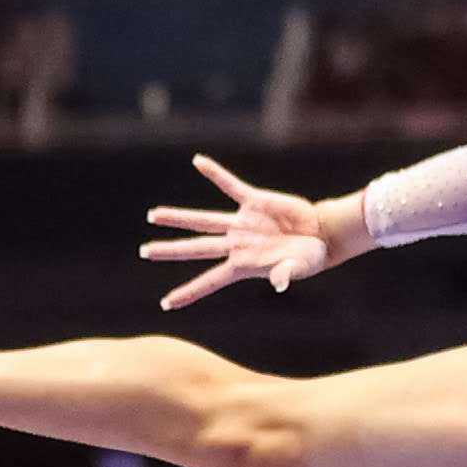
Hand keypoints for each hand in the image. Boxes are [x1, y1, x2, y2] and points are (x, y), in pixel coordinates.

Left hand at [142, 156, 351, 309]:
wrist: (322, 234)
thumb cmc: (310, 258)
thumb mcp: (299, 268)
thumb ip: (286, 273)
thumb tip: (279, 282)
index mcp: (243, 265)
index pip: (209, 281)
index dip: (188, 293)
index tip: (166, 304)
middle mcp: (236, 244)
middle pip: (196, 247)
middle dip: (170, 250)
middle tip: (144, 252)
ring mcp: (242, 223)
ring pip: (202, 220)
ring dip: (178, 217)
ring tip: (152, 215)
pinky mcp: (254, 202)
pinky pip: (230, 185)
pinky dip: (215, 174)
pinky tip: (198, 162)